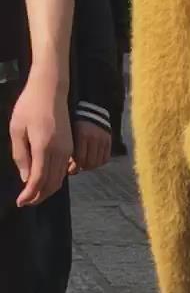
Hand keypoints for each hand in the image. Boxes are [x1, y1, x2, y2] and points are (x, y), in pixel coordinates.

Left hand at [10, 72, 73, 206]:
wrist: (50, 90)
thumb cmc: (29, 106)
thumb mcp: (16, 129)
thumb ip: (20, 156)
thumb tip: (26, 178)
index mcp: (43, 147)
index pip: (38, 180)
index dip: (29, 194)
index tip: (20, 202)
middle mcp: (58, 152)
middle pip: (51, 184)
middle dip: (38, 197)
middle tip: (26, 202)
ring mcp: (67, 150)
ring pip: (58, 179)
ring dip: (47, 191)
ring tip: (34, 195)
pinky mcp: (70, 147)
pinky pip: (63, 171)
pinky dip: (54, 181)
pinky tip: (44, 182)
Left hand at [71, 119, 112, 173]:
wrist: (90, 110)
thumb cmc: (76, 123)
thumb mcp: (70, 132)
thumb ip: (70, 147)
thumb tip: (68, 167)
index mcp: (82, 135)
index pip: (80, 158)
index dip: (74, 167)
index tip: (70, 171)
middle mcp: (94, 138)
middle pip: (90, 162)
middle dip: (82, 168)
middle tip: (77, 168)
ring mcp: (103, 140)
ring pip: (98, 162)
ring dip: (90, 166)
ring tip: (84, 165)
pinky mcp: (109, 142)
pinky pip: (105, 159)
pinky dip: (99, 162)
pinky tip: (93, 161)